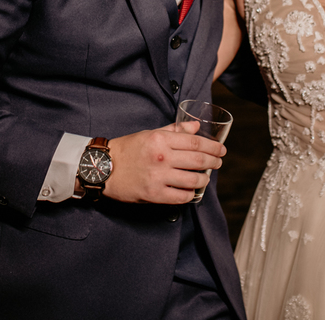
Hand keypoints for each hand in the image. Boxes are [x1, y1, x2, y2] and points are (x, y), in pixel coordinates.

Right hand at [103, 122, 225, 203]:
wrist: (103, 168)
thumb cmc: (127, 149)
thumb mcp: (150, 134)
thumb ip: (174, 130)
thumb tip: (196, 126)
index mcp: (161, 140)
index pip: (195, 142)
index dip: (213, 146)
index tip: (221, 150)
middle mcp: (162, 157)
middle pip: (198, 160)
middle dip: (213, 162)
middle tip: (219, 163)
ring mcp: (158, 177)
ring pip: (193, 180)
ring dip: (204, 180)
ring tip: (205, 178)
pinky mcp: (154, 194)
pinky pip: (181, 196)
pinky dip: (190, 194)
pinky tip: (191, 190)